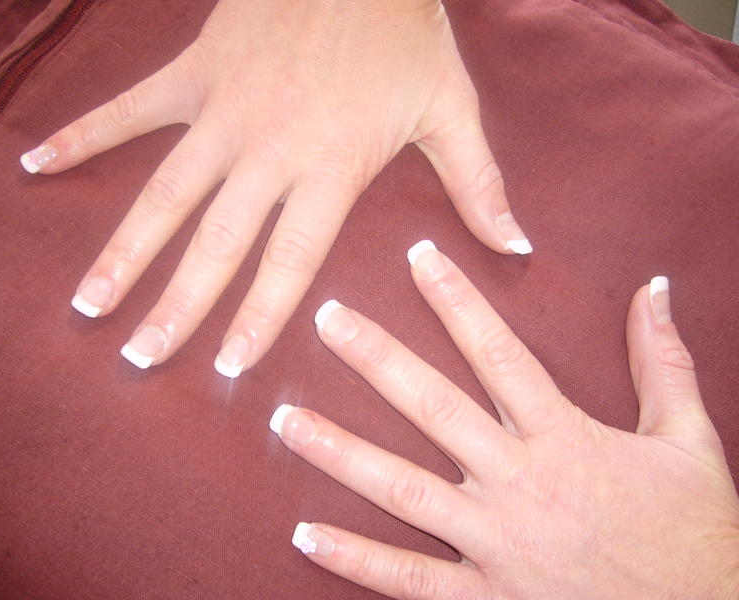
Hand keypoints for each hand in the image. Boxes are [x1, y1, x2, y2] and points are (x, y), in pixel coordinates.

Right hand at [20, 0, 530, 374]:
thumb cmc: (407, 35)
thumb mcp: (453, 110)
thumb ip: (480, 187)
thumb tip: (519, 247)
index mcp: (331, 169)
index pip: (290, 261)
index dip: (259, 317)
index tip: (228, 366)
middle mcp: (269, 152)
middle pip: (217, 244)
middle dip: (179, 306)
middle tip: (144, 358)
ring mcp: (223, 112)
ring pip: (164, 194)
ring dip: (124, 251)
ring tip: (91, 303)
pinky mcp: (194, 72)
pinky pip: (130, 109)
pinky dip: (83, 136)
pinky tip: (37, 165)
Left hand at [269, 241, 738, 598]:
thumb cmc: (697, 534)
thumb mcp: (690, 442)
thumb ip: (664, 363)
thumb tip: (655, 289)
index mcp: (567, 439)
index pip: (499, 353)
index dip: (456, 300)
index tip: (417, 256)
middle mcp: (521, 484)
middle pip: (434, 408)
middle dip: (377, 359)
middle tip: (326, 319)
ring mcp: (496, 544)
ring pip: (403, 490)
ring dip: (340, 452)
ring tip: (286, 420)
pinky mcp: (486, 597)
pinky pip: (409, 580)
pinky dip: (356, 559)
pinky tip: (304, 535)